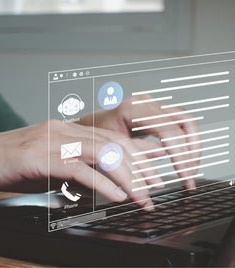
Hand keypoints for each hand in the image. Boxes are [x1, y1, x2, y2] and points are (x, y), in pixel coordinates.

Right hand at [0, 120, 165, 209]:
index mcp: (71, 129)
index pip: (114, 137)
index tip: (155, 169)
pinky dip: (102, 183)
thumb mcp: (56, 162)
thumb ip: (81, 168)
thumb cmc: (18, 163)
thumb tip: (106, 182)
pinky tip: (116, 196)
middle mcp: (66, 130)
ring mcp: (54, 141)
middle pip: (114, 144)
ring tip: (142, 196)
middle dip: (140, 167)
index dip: (138, 153)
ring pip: (102, 154)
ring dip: (127, 177)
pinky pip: (79, 168)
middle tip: (156, 186)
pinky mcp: (41, 157)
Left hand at [81, 95, 200, 189]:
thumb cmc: (95, 133)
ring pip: (187, 122)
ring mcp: (153, 106)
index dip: (180, 154)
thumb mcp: (112, 146)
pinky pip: (180, 125)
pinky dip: (186, 142)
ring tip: (190, 168)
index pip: (169, 130)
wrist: (91, 124)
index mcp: (134, 108)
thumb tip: (159, 170)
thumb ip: (136, 155)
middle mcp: (147, 103)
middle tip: (190, 174)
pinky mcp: (157, 113)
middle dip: (191, 151)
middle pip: (185, 122)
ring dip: (192, 147)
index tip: (184, 174)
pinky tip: (184, 158)